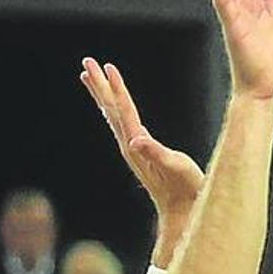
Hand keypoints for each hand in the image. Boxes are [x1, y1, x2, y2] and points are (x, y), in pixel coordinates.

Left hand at [79, 58, 203, 221]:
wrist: (183, 212)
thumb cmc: (185, 189)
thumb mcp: (174, 167)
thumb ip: (155, 153)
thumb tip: (136, 140)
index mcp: (137, 145)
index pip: (124, 110)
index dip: (117, 88)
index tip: (108, 66)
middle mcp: (130, 145)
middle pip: (111, 109)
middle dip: (100, 85)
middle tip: (87, 61)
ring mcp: (134, 149)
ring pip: (112, 116)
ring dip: (102, 95)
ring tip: (90, 77)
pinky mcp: (140, 153)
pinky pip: (121, 124)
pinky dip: (114, 109)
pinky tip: (114, 107)